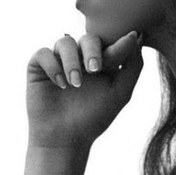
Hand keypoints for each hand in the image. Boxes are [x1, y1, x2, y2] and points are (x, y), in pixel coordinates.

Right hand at [24, 28, 142, 155]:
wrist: (65, 139)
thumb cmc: (94, 118)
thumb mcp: (120, 92)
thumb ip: (132, 65)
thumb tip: (137, 35)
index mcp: (101, 61)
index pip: (110, 42)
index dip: (115, 43)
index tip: (118, 52)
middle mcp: (80, 58)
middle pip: (88, 38)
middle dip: (92, 51)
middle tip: (94, 69)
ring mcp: (58, 60)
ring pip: (64, 42)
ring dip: (72, 61)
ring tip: (75, 83)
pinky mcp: (38, 67)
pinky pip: (43, 53)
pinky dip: (52, 66)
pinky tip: (60, 84)